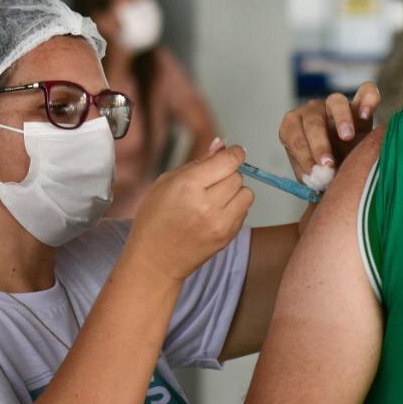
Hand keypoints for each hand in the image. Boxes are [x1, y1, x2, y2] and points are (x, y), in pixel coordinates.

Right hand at [128, 139, 253, 282]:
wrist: (155, 260)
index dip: (234, 152)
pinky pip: (244, 211)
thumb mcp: (167, 182)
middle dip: (227, 174)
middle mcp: (207, 204)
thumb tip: (221, 144)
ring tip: (214, 199)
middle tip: (210, 182)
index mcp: (188, 186)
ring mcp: (220, 223)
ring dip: (235, 192)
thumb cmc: (155, 220)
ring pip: (247, 193)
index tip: (235, 151)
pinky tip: (215, 213)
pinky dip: (234, 208)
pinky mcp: (228, 236)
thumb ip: (198, 162)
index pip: (228, 161)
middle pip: (237, 176)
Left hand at [279, 82, 379, 181]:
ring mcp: (336, 104)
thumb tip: (316, 176)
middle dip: (319, 144)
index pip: (292, 134)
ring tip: (348, 137)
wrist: (350, 166)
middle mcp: (312, 111)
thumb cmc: (324, 171)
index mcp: (293, 127)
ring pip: (336, 101)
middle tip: (329, 164)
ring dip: (341, 119)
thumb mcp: (314, 176)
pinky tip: (367, 114)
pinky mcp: (361, 103)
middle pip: (312, 121)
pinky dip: (368, 100)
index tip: (312, 171)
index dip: (301, 154)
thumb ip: (312, 176)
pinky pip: (366, 92)